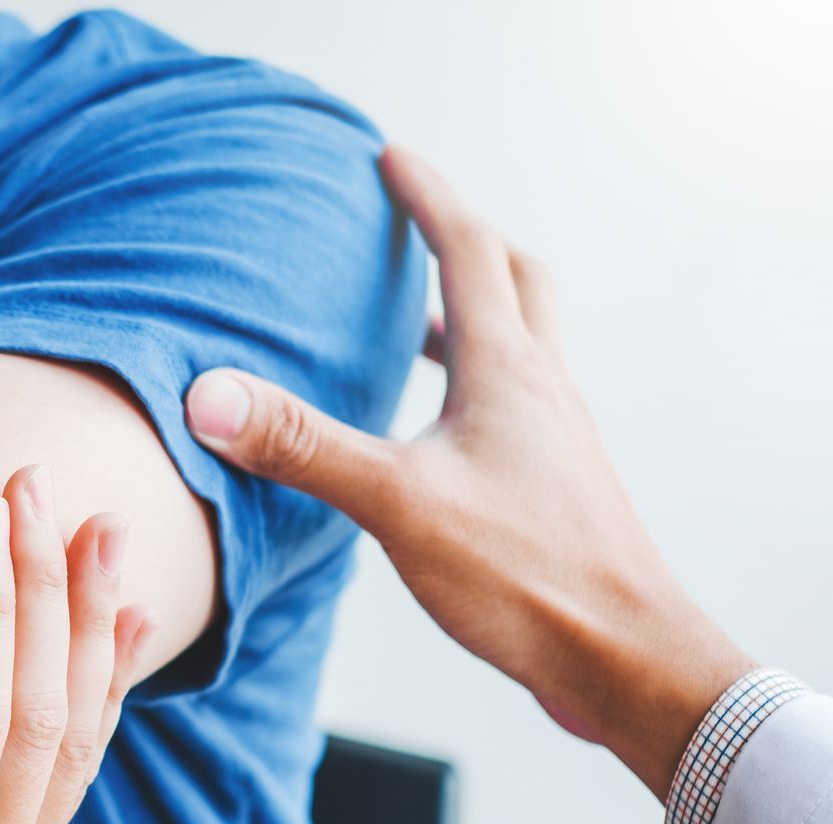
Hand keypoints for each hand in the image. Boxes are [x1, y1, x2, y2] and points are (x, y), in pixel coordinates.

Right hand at [183, 146, 750, 798]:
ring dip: (474, 315)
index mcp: (508, 370)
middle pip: (516, 281)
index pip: (469, 251)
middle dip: (465, 242)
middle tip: (415, 228)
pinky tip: (438, 434)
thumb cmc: (527, 576)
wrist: (622, 656)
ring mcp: (556, 437)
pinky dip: (477, 386)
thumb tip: (209, 397)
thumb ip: (304, 447)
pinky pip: (517, 403)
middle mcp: (542, 389)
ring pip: (522, 344)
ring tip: (419, 323)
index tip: (388, 158)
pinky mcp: (555, 485)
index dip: (427, 197)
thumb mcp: (397, 504)